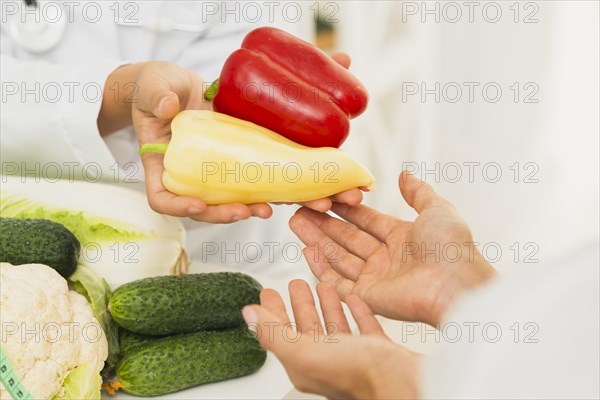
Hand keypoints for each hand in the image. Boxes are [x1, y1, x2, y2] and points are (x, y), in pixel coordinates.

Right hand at [98, 55, 363, 221]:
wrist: (178, 87)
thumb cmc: (156, 89)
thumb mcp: (152, 88)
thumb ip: (156, 96)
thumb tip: (168, 105)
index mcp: (164, 167)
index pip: (164, 199)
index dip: (180, 208)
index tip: (199, 205)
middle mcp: (193, 178)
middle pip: (210, 208)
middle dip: (237, 213)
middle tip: (262, 211)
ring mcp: (220, 172)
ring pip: (243, 197)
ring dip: (274, 203)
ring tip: (299, 203)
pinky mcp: (242, 160)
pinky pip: (262, 177)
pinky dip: (285, 183)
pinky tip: (311, 184)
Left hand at [242, 280, 419, 398]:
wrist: (405, 383)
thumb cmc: (358, 373)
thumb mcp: (306, 350)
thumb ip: (276, 333)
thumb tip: (249, 315)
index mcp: (306, 363)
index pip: (282, 334)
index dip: (272, 312)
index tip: (266, 293)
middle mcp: (329, 362)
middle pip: (308, 328)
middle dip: (299, 305)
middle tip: (293, 284)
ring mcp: (354, 358)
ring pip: (335, 328)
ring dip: (327, 305)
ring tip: (322, 285)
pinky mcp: (378, 352)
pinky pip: (364, 328)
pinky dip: (357, 311)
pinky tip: (355, 298)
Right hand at [289, 171, 496, 325]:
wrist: (455, 284)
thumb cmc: (451, 247)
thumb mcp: (438, 209)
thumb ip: (418, 192)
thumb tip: (404, 174)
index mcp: (402, 239)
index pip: (367, 222)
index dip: (346, 209)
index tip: (325, 197)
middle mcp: (386, 259)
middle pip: (348, 238)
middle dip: (324, 223)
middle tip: (301, 207)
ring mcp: (376, 279)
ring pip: (338, 257)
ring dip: (317, 240)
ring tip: (295, 221)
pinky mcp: (367, 297)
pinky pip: (338, 282)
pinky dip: (321, 267)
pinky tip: (306, 249)